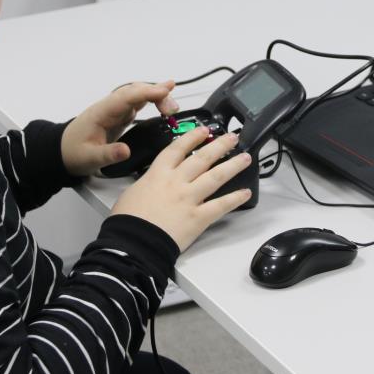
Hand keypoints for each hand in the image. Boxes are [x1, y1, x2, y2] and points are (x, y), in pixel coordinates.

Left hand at [61, 81, 178, 177]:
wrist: (61, 153)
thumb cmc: (72, 153)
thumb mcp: (89, 158)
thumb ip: (108, 154)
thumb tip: (125, 151)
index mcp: (102, 112)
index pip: (127, 96)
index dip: (146, 92)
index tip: (164, 92)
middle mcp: (110, 107)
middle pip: (136, 92)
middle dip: (156, 94)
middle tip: (173, 108)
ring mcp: (115, 110)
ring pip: (138, 96)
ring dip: (156, 96)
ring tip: (173, 106)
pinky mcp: (119, 117)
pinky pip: (138, 103)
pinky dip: (152, 101)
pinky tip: (163, 102)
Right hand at [112, 128, 252, 251]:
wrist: (133, 242)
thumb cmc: (127, 220)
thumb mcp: (131, 192)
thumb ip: (146, 183)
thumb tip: (152, 183)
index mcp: (158, 174)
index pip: (178, 149)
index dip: (192, 137)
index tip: (204, 130)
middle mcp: (177, 182)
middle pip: (202, 158)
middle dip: (219, 145)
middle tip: (232, 138)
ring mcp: (189, 198)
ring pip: (216, 177)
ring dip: (232, 166)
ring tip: (245, 158)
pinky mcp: (198, 217)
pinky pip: (221, 205)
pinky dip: (235, 199)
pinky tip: (246, 193)